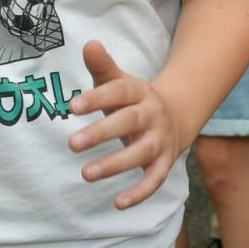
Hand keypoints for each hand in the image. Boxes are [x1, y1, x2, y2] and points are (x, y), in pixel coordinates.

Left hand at [69, 40, 182, 209]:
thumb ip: (102, 67)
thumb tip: (89, 43)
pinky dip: (140, 193)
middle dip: (101, 133)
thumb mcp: (120, 82)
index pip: (118, 92)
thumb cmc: (134, 101)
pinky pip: (155, 179)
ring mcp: (159, 140)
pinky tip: (118, 204)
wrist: (177, 115)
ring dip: (115, 164)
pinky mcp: (164, 162)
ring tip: (86, 174)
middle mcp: (152, 115)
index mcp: (139, 93)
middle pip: (129, 122)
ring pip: (141, 153)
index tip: (72, 106)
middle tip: (71, 144)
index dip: (97, 98)